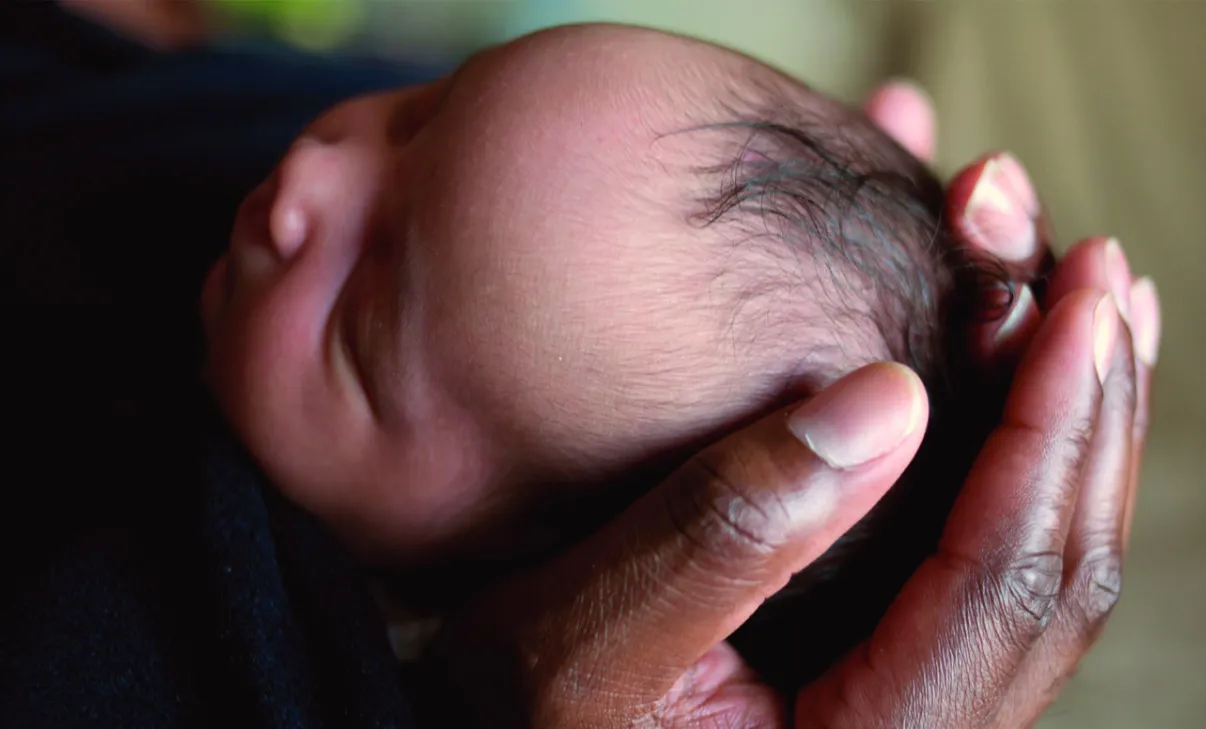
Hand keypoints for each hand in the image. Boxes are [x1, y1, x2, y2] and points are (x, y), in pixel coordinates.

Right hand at [421, 83, 1159, 727]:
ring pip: (1046, 557)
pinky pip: (994, 552)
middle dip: (1087, 408)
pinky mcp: (893, 663)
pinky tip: (1029, 369)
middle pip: (1058, 566)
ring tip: (1090, 302)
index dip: (1044, 429)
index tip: (1074, 301)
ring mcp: (916, 702)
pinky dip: (1024, 447)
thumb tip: (889, 395)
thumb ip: (724, 533)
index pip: (1000, 580)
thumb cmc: (523, 717)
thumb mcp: (582, 639)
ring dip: (1074, 419)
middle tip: (1099, 274)